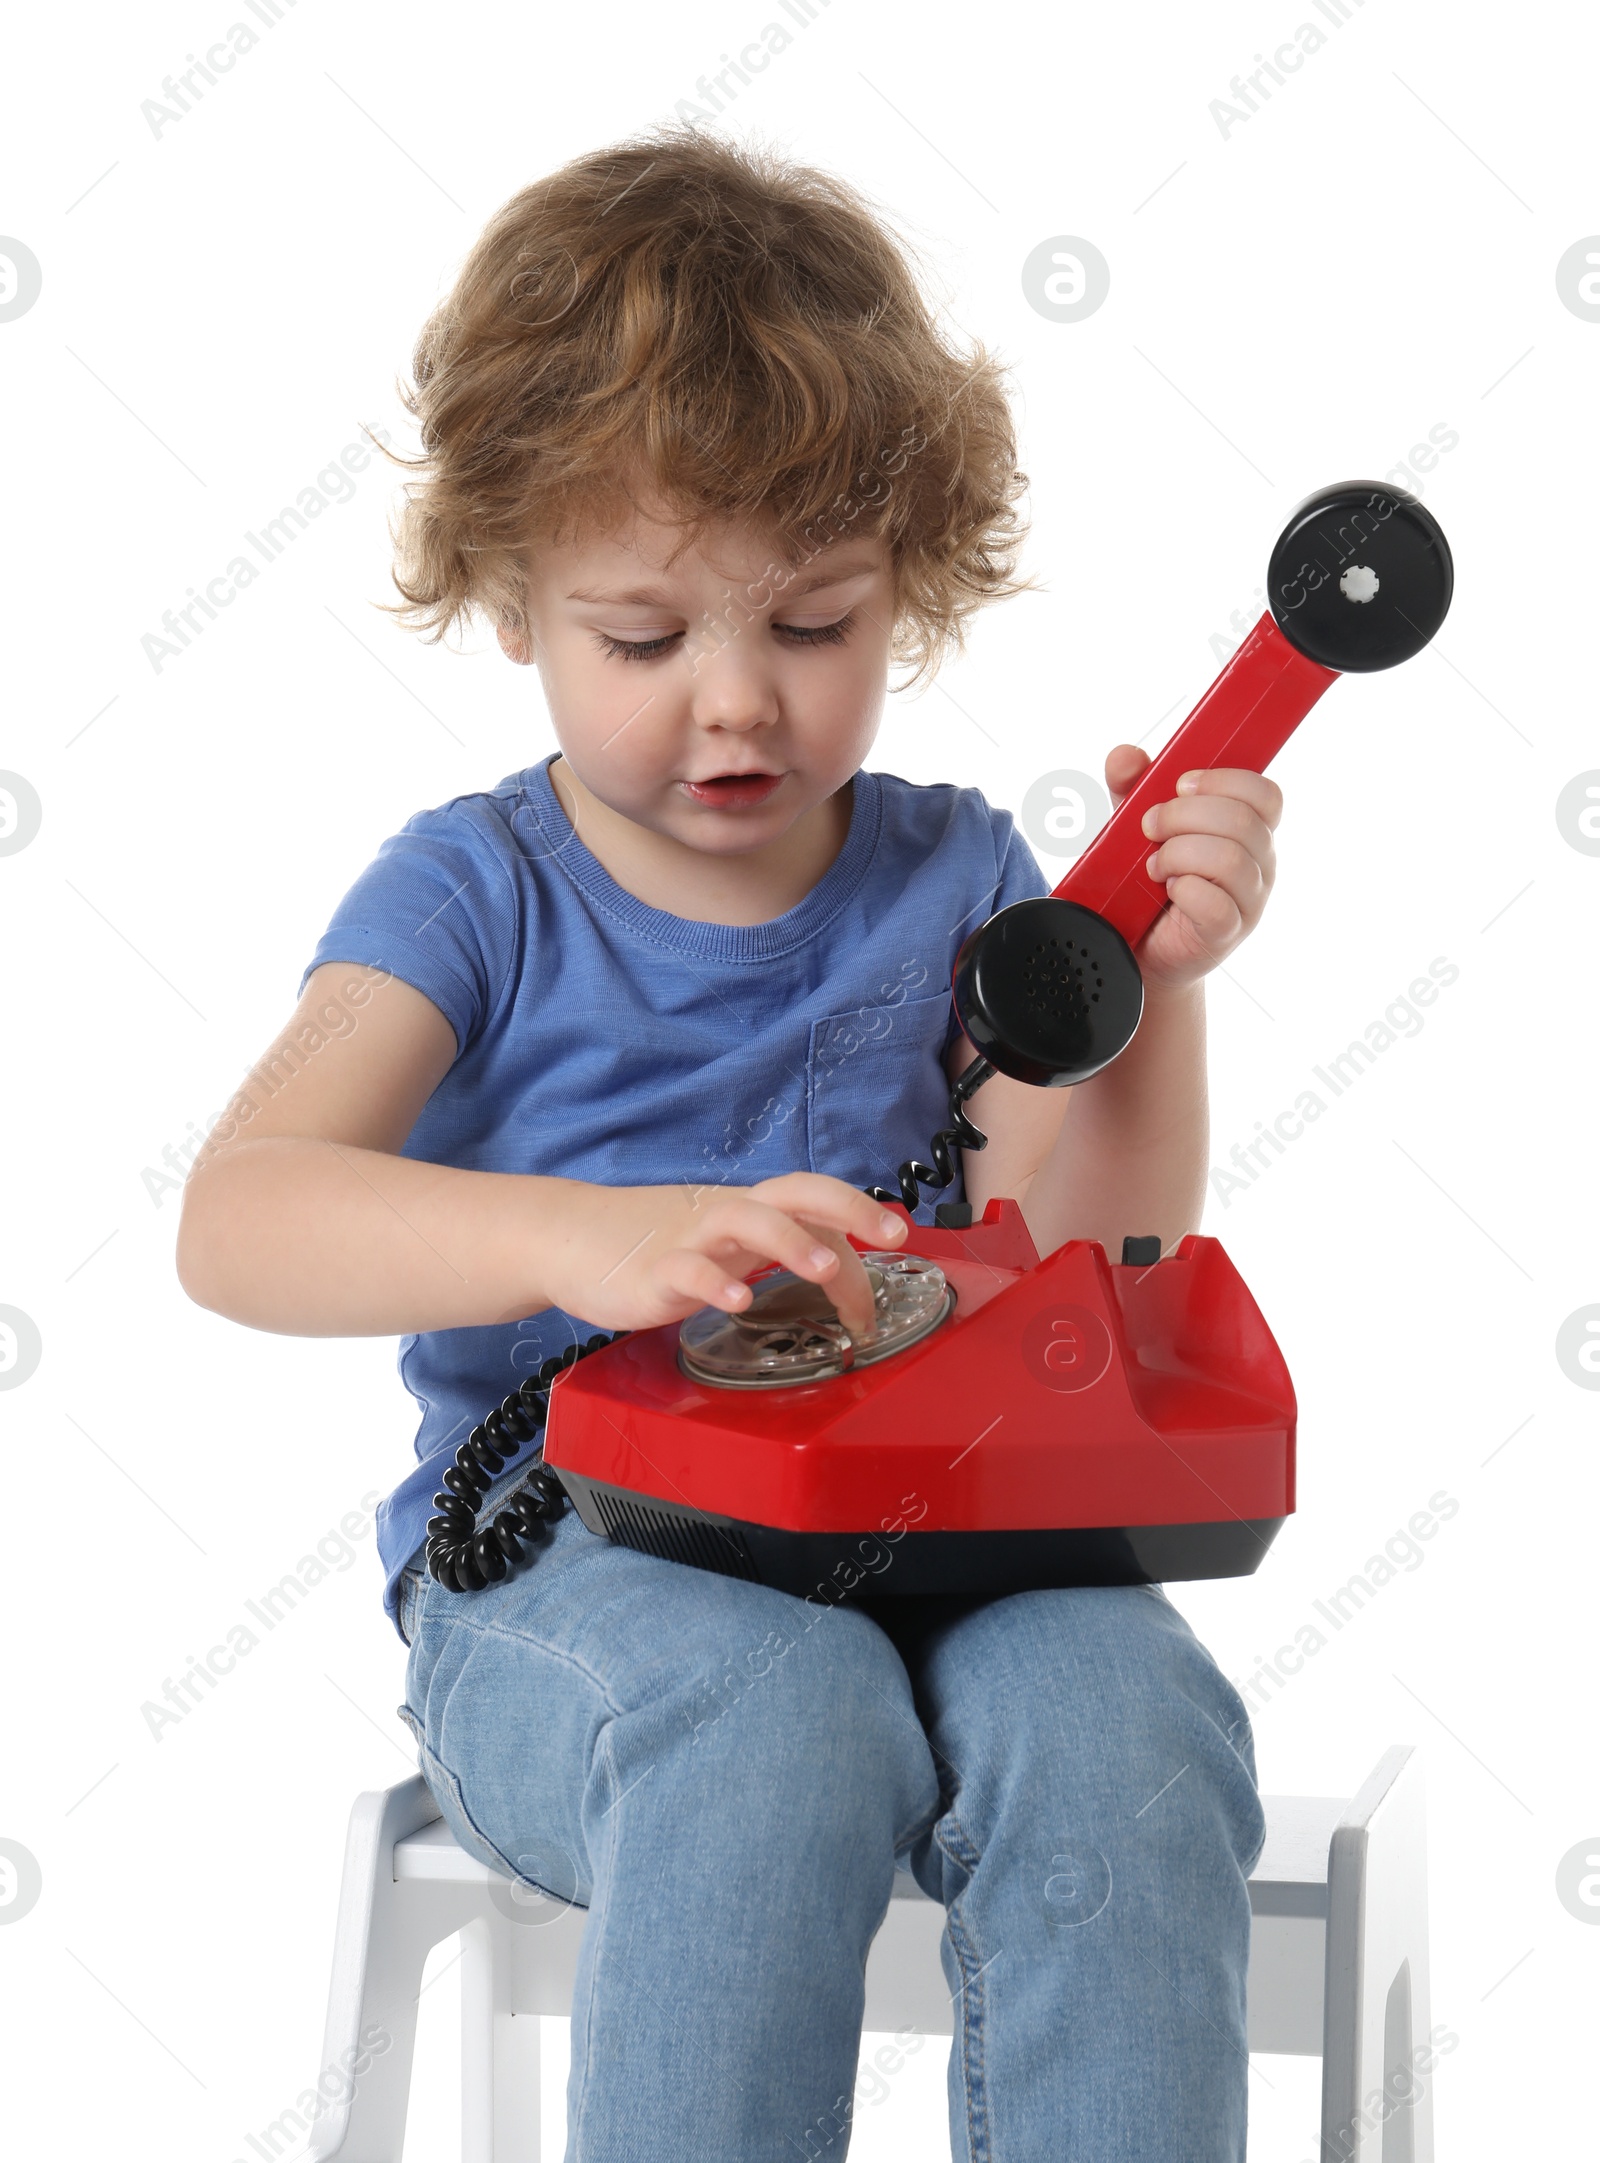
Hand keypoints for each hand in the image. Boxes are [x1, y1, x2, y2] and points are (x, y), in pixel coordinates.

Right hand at [541, 1172, 906, 1338]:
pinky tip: (737, 1302)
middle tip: (892, 1233)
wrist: (567, 1237)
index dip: (857, 1241)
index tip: (881, 1294)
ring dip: (789, 1242)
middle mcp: (727, 1216)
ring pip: (746, 1220)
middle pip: (794, 1191)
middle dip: (848, 1206)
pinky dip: (714, 1283)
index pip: (817, 1211)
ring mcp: (690, 1240)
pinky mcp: (652, 1271)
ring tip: (822, 1269)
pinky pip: (687, 1271)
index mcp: (749, 1209)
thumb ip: (773, 1247)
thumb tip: (838, 1268)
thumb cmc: (652, 1243)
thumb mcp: (724, 1242)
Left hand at [1103, 746, 1281, 994]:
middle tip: (1149, 828)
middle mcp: (1259, 862)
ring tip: (1153, 866)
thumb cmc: (1146, 879)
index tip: (1180, 785)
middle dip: (1183, 815)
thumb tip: (1125, 756)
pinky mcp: (1227, 933)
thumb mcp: (1135, 823)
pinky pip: (1217, 905)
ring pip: (1230, 859)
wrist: (1134, 943)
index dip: (1223, 781)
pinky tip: (1167, 890)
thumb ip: (1131, 786)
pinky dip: (1184, 890)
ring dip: (1179, 854)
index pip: (1265, 793)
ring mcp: (1249, 900)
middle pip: (1242, 820)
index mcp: (1249, 828)